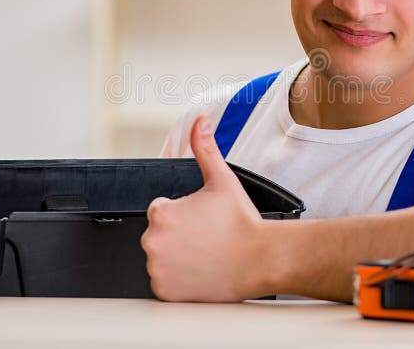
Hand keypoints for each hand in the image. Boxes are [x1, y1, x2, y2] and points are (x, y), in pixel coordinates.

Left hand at [141, 115, 267, 301]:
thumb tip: (199, 122)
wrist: (260, 259)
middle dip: (177, 235)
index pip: (160, 211)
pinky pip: (164, 283)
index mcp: (161, 213)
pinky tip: (200, 271)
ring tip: (205, 254)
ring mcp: (158, 269)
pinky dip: (177, 280)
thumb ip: (204, 148)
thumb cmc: (241, 222)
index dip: (183, 214)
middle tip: (205, 237)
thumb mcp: (222, 180)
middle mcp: (153, 241)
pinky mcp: (165, 291)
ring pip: (160, 258)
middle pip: (158, 235)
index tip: (201, 221)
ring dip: (176, 257)